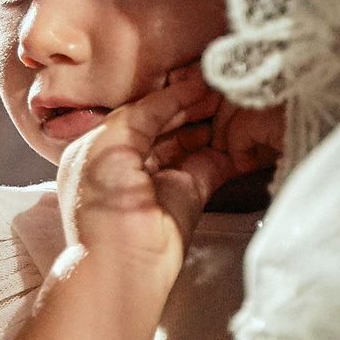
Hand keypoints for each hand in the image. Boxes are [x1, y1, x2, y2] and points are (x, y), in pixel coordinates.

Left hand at [56, 73, 276, 271]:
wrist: (120, 263)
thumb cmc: (100, 206)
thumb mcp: (109, 142)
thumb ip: (140, 114)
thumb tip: (172, 95)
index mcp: (100, 149)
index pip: (138, 111)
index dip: (167, 93)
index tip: (195, 76)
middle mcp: (131, 163)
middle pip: (167, 123)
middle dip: (192, 104)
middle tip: (218, 84)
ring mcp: (162, 179)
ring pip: (190, 140)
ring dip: (210, 121)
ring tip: (231, 98)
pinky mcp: (189, 196)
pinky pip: (210, 163)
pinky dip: (226, 146)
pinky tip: (239, 126)